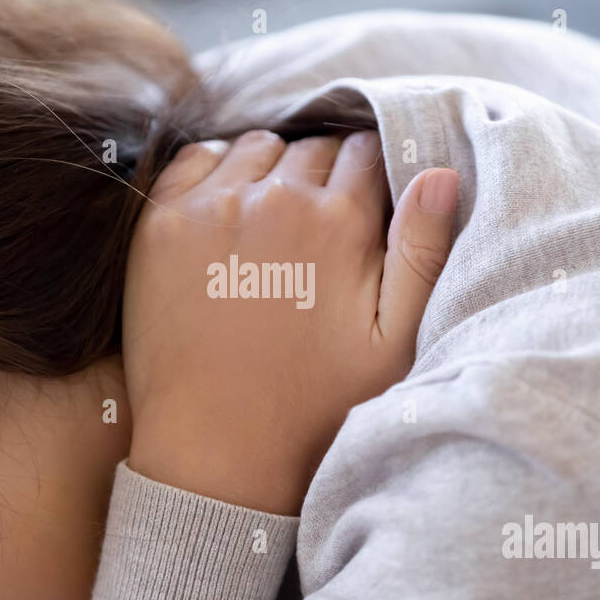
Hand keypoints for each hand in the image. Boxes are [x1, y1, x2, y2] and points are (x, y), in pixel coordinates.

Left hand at [122, 129, 458, 514]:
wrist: (217, 450)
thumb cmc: (316, 406)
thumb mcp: (393, 343)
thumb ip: (422, 252)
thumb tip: (438, 173)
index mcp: (339, 222)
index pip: (368, 152)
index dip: (373, 177)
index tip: (365, 209)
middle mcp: (273, 199)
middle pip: (313, 148)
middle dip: (325, 176)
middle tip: (320, 232)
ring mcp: (210, 206)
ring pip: (258, 148)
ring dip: (273, 172)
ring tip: (275, 226)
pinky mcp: (160, 223)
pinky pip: (196, 159)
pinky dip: (216, 171)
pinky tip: (227, 214)